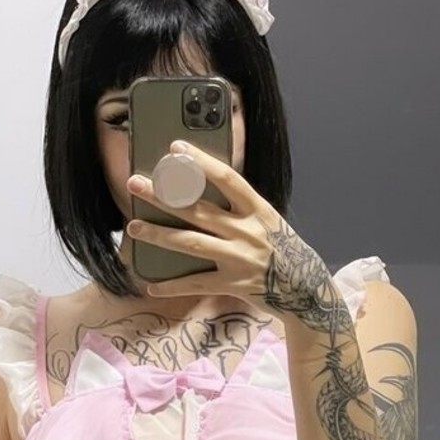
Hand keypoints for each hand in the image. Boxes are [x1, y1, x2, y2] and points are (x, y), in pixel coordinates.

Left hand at [125, 141, 349, 333]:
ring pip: (190, 243)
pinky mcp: (233, 285)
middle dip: (163, 195)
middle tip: (135, 183)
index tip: (175, 147)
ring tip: (133, 227)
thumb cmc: (284, 252)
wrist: (307, 292)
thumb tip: (203, 192)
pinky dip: (171, 286)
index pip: (227, 178)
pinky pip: (196, 284)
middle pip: (198, 209)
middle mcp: (247, 232)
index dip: (201, 161)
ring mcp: (240, 259)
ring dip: (158, 234)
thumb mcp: (269, 223)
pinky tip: (150, 285)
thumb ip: (241, 210)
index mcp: (258, 210)